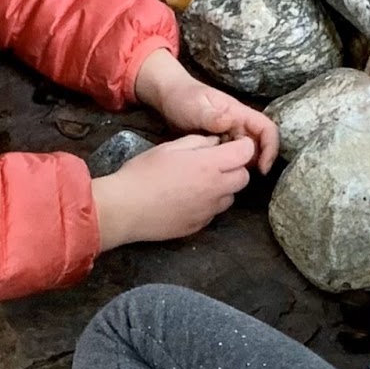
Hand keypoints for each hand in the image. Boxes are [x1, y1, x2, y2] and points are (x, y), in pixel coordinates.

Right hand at [92, 134, 255, 249]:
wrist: (125, 208)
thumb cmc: (143, 173)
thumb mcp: (169, 147)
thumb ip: (198, 142)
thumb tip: (215, 142)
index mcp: (209, 166)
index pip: (245, 153)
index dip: (242, 146)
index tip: (232, 144)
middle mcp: (215, 190)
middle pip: (243, 178)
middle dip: (235, 168)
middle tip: (215, 163)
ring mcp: (208, 211)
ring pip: (230, 197)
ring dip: (223, 188)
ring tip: (199, 183)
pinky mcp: (199, 226)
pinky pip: (213, 212)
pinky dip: (208, 204)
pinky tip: (187, 199)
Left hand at [134, 49, 278, 173]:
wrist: (169, 98)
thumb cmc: (183, 98)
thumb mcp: (195, 107)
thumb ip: (212, 116)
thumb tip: (229, 122)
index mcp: (239, 113)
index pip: (267, 129)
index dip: (270, 149)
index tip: (262, 169)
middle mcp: (239, 124)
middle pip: (260, 146)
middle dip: (255, 163)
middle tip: (236, 176)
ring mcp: (230, 134)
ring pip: (246, 154)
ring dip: (241, 166)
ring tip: (224, 176)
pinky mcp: (220, 144)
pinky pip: (231, 157)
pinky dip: (228, 166)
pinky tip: (215, 173)